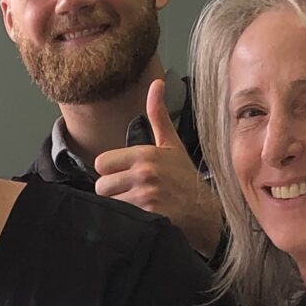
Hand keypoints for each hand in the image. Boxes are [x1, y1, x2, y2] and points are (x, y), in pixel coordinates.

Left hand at [92, 79, 221, 257]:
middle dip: (113, 191)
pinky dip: (126, 222)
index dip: (111, 171)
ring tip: (138, 205)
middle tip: (132, 193)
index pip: (101, 163)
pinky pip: (119, 219)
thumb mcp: (171, 144)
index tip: (125, 175)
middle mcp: (144, 173)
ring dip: (119, 207)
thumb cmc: (184, 178)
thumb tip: (157, 83)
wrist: (204, 212)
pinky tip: (141, 217)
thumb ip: (158, 115)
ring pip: (109, 203)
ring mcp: (145, 197)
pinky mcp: (147, 218)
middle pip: (101, 186)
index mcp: (145, 154)